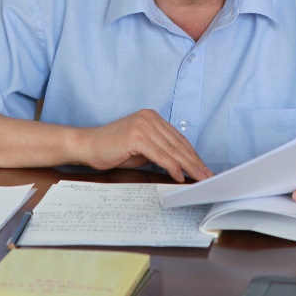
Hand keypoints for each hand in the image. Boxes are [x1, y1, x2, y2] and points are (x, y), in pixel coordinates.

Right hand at [75, 109, 213, 182]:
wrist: (87, 146)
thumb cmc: (112, 149)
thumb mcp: (141, 149)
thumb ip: (160, 151)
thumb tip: (180, 164)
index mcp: (153, 118)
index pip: (178, 139)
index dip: (193, 155)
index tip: (204, 168)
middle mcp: (150, 118)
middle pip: (178, 144)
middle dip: (195, 162)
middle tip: (208, 177)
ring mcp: (144, 125)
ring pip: (172, 150)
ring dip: (188, 167)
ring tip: (199, 179)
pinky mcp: (137, 136)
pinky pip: (160, 155)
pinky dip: (172, 167)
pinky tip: (180, 176)